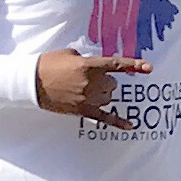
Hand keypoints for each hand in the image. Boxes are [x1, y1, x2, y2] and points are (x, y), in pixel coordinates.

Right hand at [34, 50, 150, 129]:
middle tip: (89, 80)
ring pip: (109, 98)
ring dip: (103, 94)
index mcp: (87, 65)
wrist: (31, 82)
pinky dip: (118, 122)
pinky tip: (130, 126)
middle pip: (112, 84)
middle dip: (105, 82)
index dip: (133, 65)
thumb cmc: (49, 64)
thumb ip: (87, 59)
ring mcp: (87, 97)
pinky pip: (104, 117)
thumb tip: (97, 66)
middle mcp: (90, 82)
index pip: (115, 64)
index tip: (149, 67)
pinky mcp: (82, 110)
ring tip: (86, 90)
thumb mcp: (69, 54)